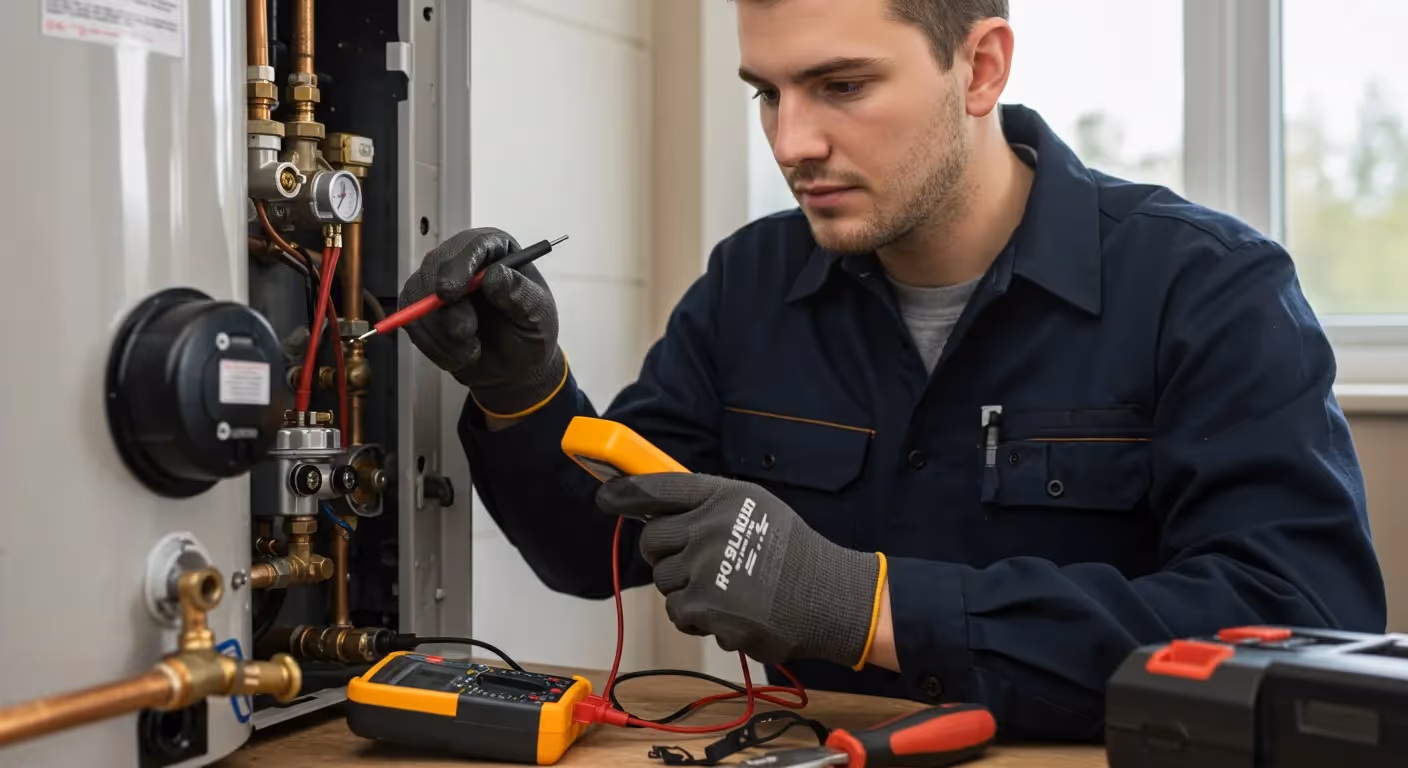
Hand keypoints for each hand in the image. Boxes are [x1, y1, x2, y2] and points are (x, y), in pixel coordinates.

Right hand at [398, 227, 565, 417]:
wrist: (516, 368)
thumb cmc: (532, 334)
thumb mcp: (540, 315)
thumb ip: (520, 294)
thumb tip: (494, 275)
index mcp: (497, 251)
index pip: (473, 243)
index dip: (458, 264)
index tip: (451, 293)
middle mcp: (465, 261)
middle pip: (436, 264)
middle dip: (444, 304)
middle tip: (465, 332)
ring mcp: (439, 283)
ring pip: (418, 296)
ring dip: (441, 332)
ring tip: (472, 351)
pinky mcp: (422, 309)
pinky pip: (411, 321)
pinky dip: (433, 345)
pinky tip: (458, 356)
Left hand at [596, 473, 884, 666]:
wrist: (826, 596)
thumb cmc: (793, 553)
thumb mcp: (757, 508)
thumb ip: (711, 504)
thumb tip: (662, 507)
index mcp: (721, 497)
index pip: (657, 487)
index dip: (625, 492)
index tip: (606, 496)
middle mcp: (708, 527)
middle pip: (651, 540)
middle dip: (662, 553)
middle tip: (690, 561)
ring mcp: (704, 568)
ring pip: (664, 580)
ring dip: (685, 588)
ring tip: (724, 588)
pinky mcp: (704, 606)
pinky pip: (677, 611)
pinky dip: (697, 616)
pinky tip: (728, 609)